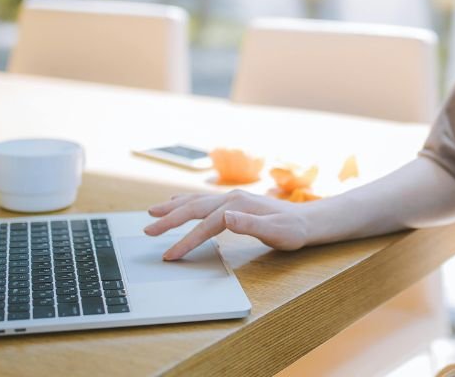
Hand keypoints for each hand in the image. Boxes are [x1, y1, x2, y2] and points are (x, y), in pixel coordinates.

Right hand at [144, 190, 310, 258]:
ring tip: (152, 213)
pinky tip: (176, 203)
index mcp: (238, 205)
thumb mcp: (276, 232)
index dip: (187, 240)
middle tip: (147, 231)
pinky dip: (185, 202)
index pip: (206, 225)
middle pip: (193, 208)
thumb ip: (250, 225)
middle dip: (169, 220)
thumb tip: (225, 217)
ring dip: (172, 208)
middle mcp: (231, 198)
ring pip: (195, 201)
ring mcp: (231, 198)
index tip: (171, 255)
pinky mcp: (232, 202)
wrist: (306, 221)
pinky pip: (202, 201)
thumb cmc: (292, 230)